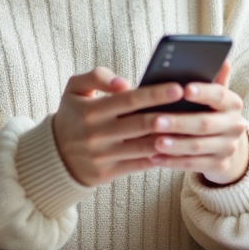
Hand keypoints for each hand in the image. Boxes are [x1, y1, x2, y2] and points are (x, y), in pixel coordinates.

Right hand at [52, 66, 188, 186]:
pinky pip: (140, 165)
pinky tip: (178, 148)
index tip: (178, 87)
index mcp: (91, 110)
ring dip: (170, 138)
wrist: (54, 155)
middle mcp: (97, 134)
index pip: (129, 99)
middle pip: (141, 123)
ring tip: (192, 128)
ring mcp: (104, 155)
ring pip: (144, 146)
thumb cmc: (72, 115)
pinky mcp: (108, 173)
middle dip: (169, 114)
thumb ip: (96, 77)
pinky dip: (159, 156)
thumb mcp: (74, 89)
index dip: (154, 94)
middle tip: (194, 107)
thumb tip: (124, 83)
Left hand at [149, 61, 248, 185]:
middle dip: (179, 122)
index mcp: (232, 103)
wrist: (225, 145)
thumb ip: (213, 77)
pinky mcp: (219, 165)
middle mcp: (235, 125)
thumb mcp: (212, 95)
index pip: (219, 95)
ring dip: (175, 145)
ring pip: (198, 147)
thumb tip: (223, 55)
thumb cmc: (209, 111)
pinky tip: (154, 157)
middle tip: (156, 121)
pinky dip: (173, 161)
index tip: (184, 89)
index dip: (203, 92)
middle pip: (205, 123)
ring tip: (154, 142)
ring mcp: (228, 147)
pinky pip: (193, 164)